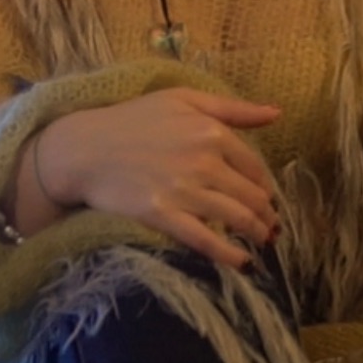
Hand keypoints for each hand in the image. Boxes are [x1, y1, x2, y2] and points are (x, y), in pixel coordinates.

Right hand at [35, 88, 280, 268]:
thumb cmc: (134, 118)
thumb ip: (232, 108)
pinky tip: (242, 263)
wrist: (86, 147)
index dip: (265, 187)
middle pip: (250, 195)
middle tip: (271, 228)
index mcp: (211, 130)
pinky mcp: (164, 216)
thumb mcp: (183, 98)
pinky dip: (229, 255)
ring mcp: (184, 190)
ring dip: (256, 234)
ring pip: (235, 218)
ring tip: (263, 243)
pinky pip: (206, 240)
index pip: (254, 166)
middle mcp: (204, 160)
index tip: (267, 199)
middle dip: (266, 215)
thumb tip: (276, 114)